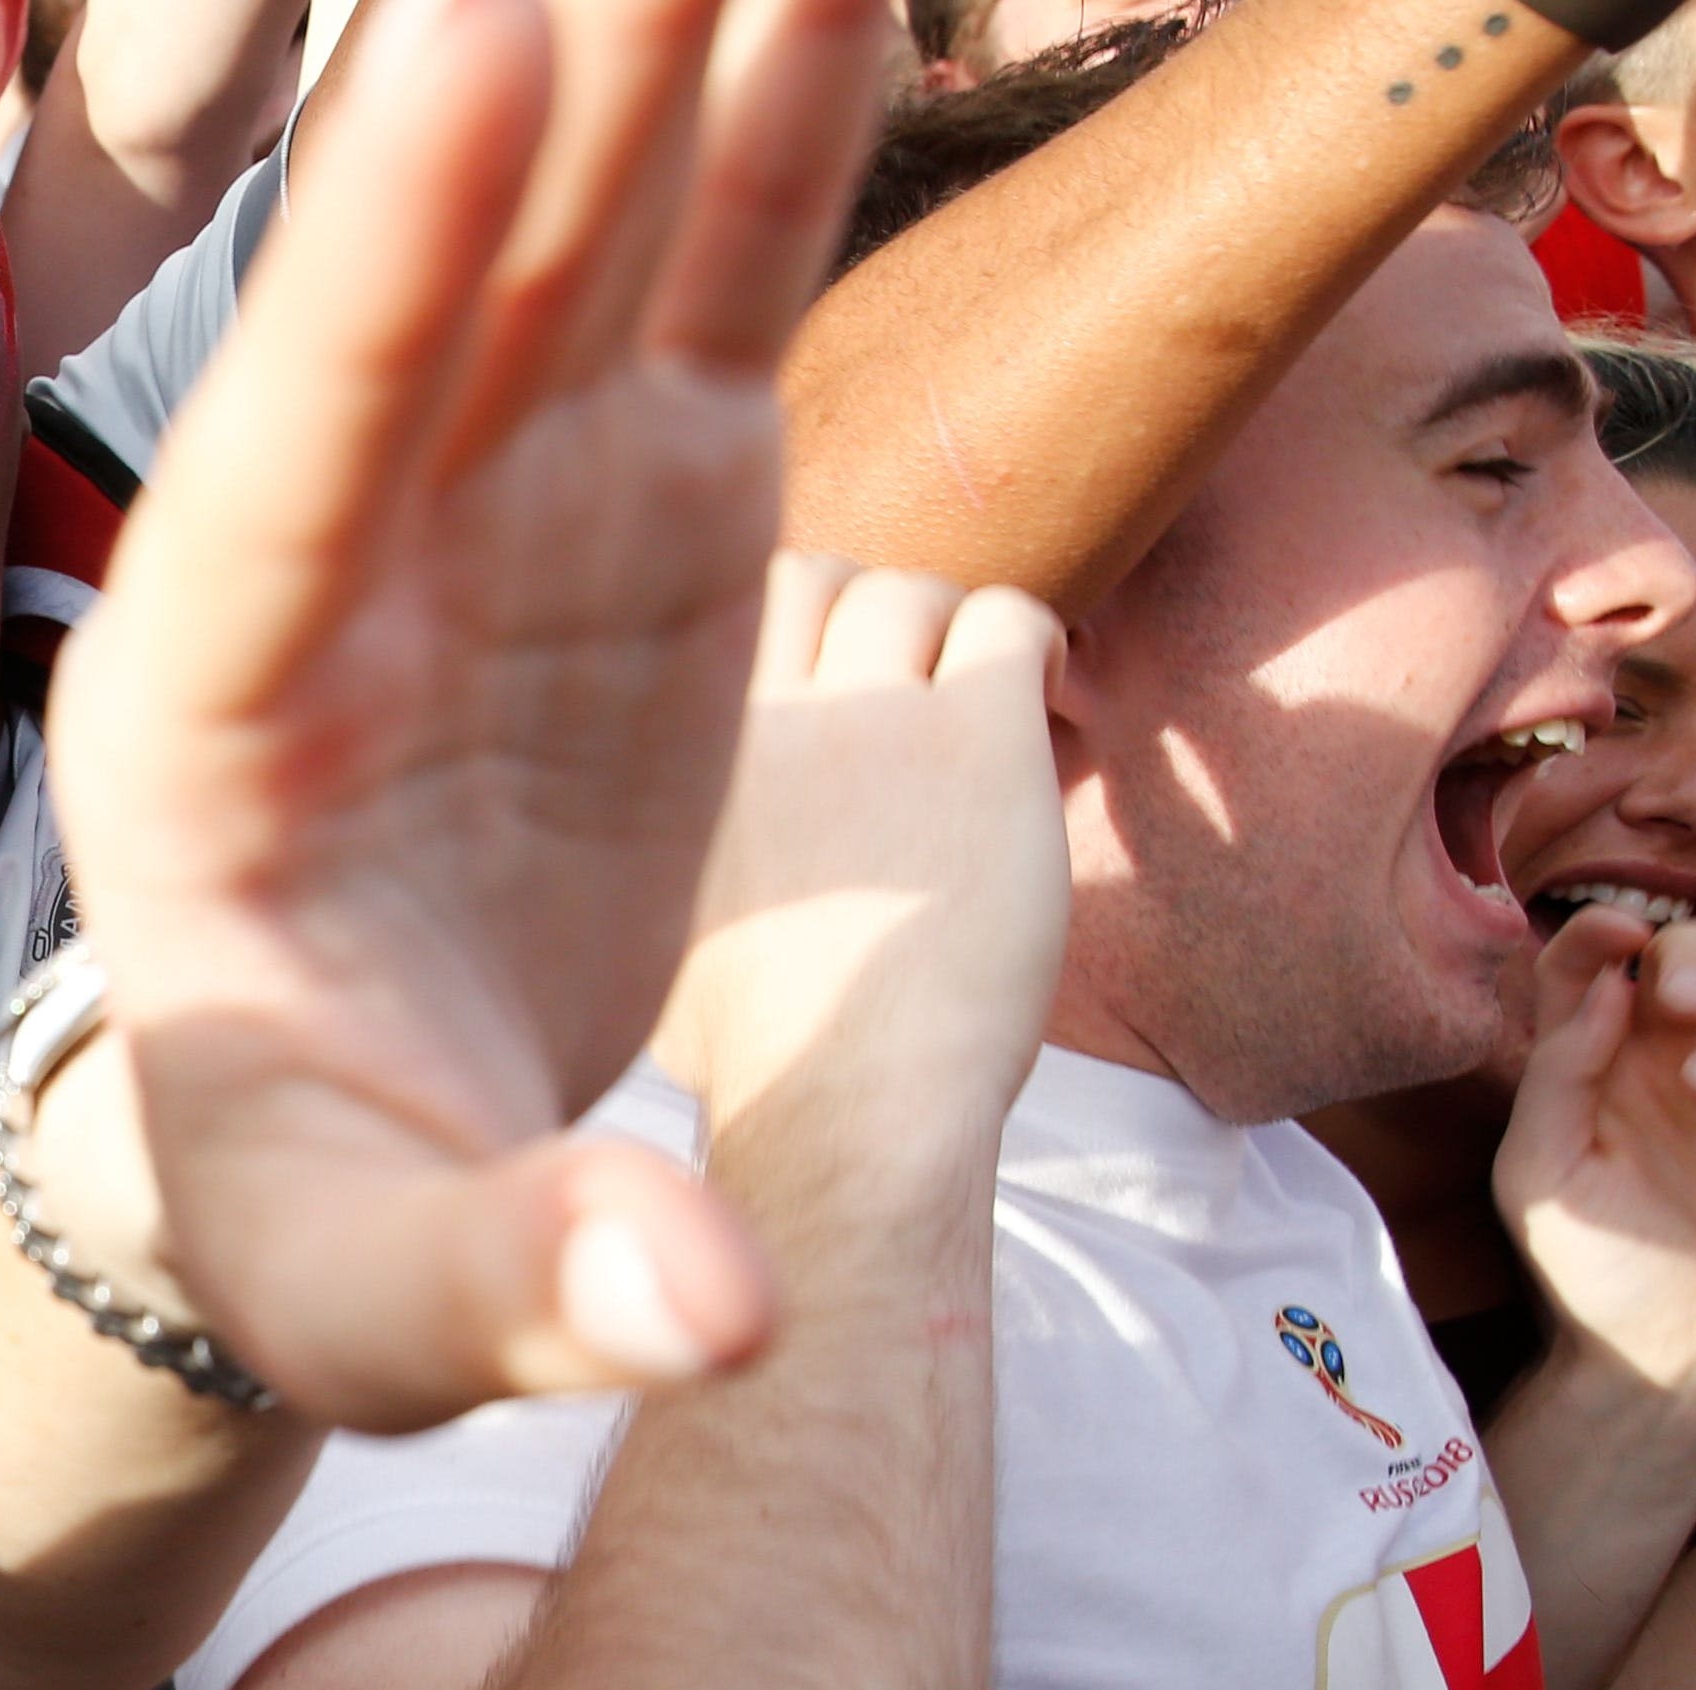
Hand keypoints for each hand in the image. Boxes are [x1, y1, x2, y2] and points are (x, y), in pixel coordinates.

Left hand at [47, 0, 893, 1431]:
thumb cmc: (312, 1233)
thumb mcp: (376, 1305)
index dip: (384, 255)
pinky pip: (712, 271)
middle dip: (528, 43)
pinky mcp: (636, 496)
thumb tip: (707, 1314)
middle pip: (444, 266)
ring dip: (663, 20)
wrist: (348, 1155)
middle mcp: (336, 558)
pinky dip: (773, 116)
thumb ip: (515, 1288)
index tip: (467, 33)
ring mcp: (487, 501)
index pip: (292, 464)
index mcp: (206, 725)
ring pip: (581, 211)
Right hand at [654, 557, 1066, 1142]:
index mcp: (679, 752)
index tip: (825, 694)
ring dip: (952, 640)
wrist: (845, 1104)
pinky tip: (1044, 717)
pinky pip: (1012, 620)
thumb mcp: (651, 934)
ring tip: (982, 722)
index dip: (785, 642)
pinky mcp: (972, 733)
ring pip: (911, 592)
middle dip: (862, 617)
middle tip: (909, 695)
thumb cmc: (755, 1054)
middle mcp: (759, 709)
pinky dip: (1037, 649)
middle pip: (809, 578)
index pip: (721, 616)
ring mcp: (866, 713)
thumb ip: (659, 850)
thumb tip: (670, 832)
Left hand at [1498, 905, 1695, 1419]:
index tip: (1614, 934)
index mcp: (1605, 1064)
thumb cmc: (1589, 1269)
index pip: (1609, 967)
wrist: (1657, 1365)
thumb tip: (1609, 978)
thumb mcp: (1540, 1171)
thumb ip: (1559, 1072)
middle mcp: (1682, 1070)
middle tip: (1683, 1001)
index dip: (1606, 933)